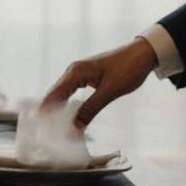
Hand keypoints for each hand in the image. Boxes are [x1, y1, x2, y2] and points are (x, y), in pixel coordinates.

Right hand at [42, 37, 158, 128]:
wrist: (143, 54)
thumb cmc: (128, 68)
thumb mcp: (110, 91)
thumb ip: (91, 108)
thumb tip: (75, 125)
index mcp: (76, 72)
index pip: (54, 94)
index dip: (47, 111)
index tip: (43, 127)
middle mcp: (74, 71)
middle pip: (56, 94)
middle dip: (51, 112)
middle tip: (49, 131)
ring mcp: (79, 73)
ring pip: (63, 93)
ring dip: (60, 109)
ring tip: (57, 127)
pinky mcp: (87, 76)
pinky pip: (72, 91)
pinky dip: (70, 104)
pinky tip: (70, 115)